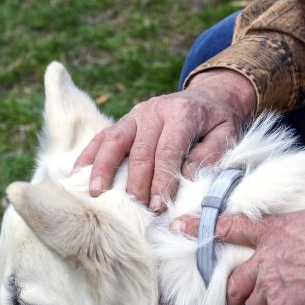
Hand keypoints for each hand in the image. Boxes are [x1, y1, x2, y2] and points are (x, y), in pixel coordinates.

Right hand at [74, 69, 255, 211]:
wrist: (210, 96)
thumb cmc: (218, 121)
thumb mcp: (227, 133)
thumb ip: (211, 153)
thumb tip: (189, 175)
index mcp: (182, 114)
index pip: (168, 151)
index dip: (162, 179)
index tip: (158, 205)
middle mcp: (155, 111)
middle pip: (140, 150)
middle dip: (136, 182)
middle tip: (135, 209)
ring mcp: (136, 114)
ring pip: (115, 140)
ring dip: (104, 167)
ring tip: (97, 192)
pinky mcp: (125, 121)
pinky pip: (103, 136)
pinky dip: (89, 154)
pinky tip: (78, 172)